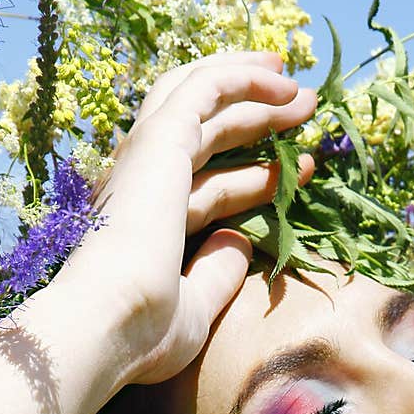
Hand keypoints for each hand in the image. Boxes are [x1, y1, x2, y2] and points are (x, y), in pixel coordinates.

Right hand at [55, 49, 316, 385]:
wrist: (109, 323)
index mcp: (147, 221)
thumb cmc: (142, 335)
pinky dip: (244, 78)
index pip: (206, 187)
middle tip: (303, 109)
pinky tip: (284, 84)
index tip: (297, 172)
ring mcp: (149, 158)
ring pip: (204, 100)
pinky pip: (206, 90)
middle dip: (255, 117)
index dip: (252, 180)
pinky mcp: (162, 141)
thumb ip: (216, 274)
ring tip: (304, 94)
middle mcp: (143, 181)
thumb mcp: (195, 308)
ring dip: (256, 90)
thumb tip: (241, 242)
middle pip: (204, 131)